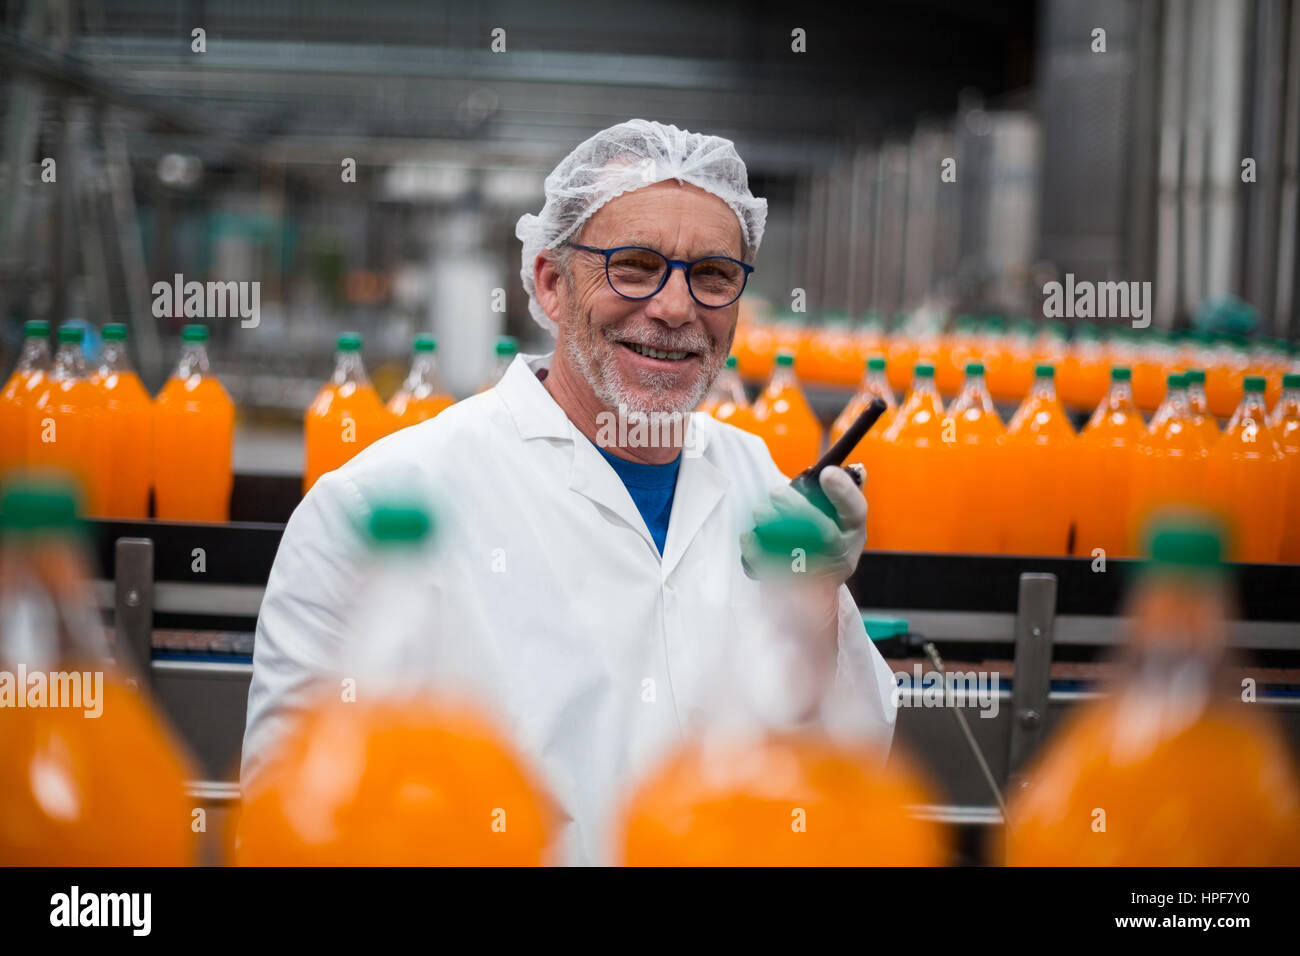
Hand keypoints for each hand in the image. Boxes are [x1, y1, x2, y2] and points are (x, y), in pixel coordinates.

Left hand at [740, 466, 866, 582]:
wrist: (811, 589)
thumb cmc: (822, 540)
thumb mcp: (839, 519)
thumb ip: (841, 494)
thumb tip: (856, 469)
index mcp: (852, 531)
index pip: (855, 510)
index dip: (844, 492)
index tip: (826, 472)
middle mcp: (841, 554)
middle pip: (824, 534)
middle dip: (800, 510)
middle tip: (776, 491)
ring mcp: (817, 574)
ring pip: (799, 554)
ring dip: (776, 529)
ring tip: (759, 510)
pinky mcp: (792, 587)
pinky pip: (774, 570)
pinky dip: (758, 552)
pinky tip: (748, 536)